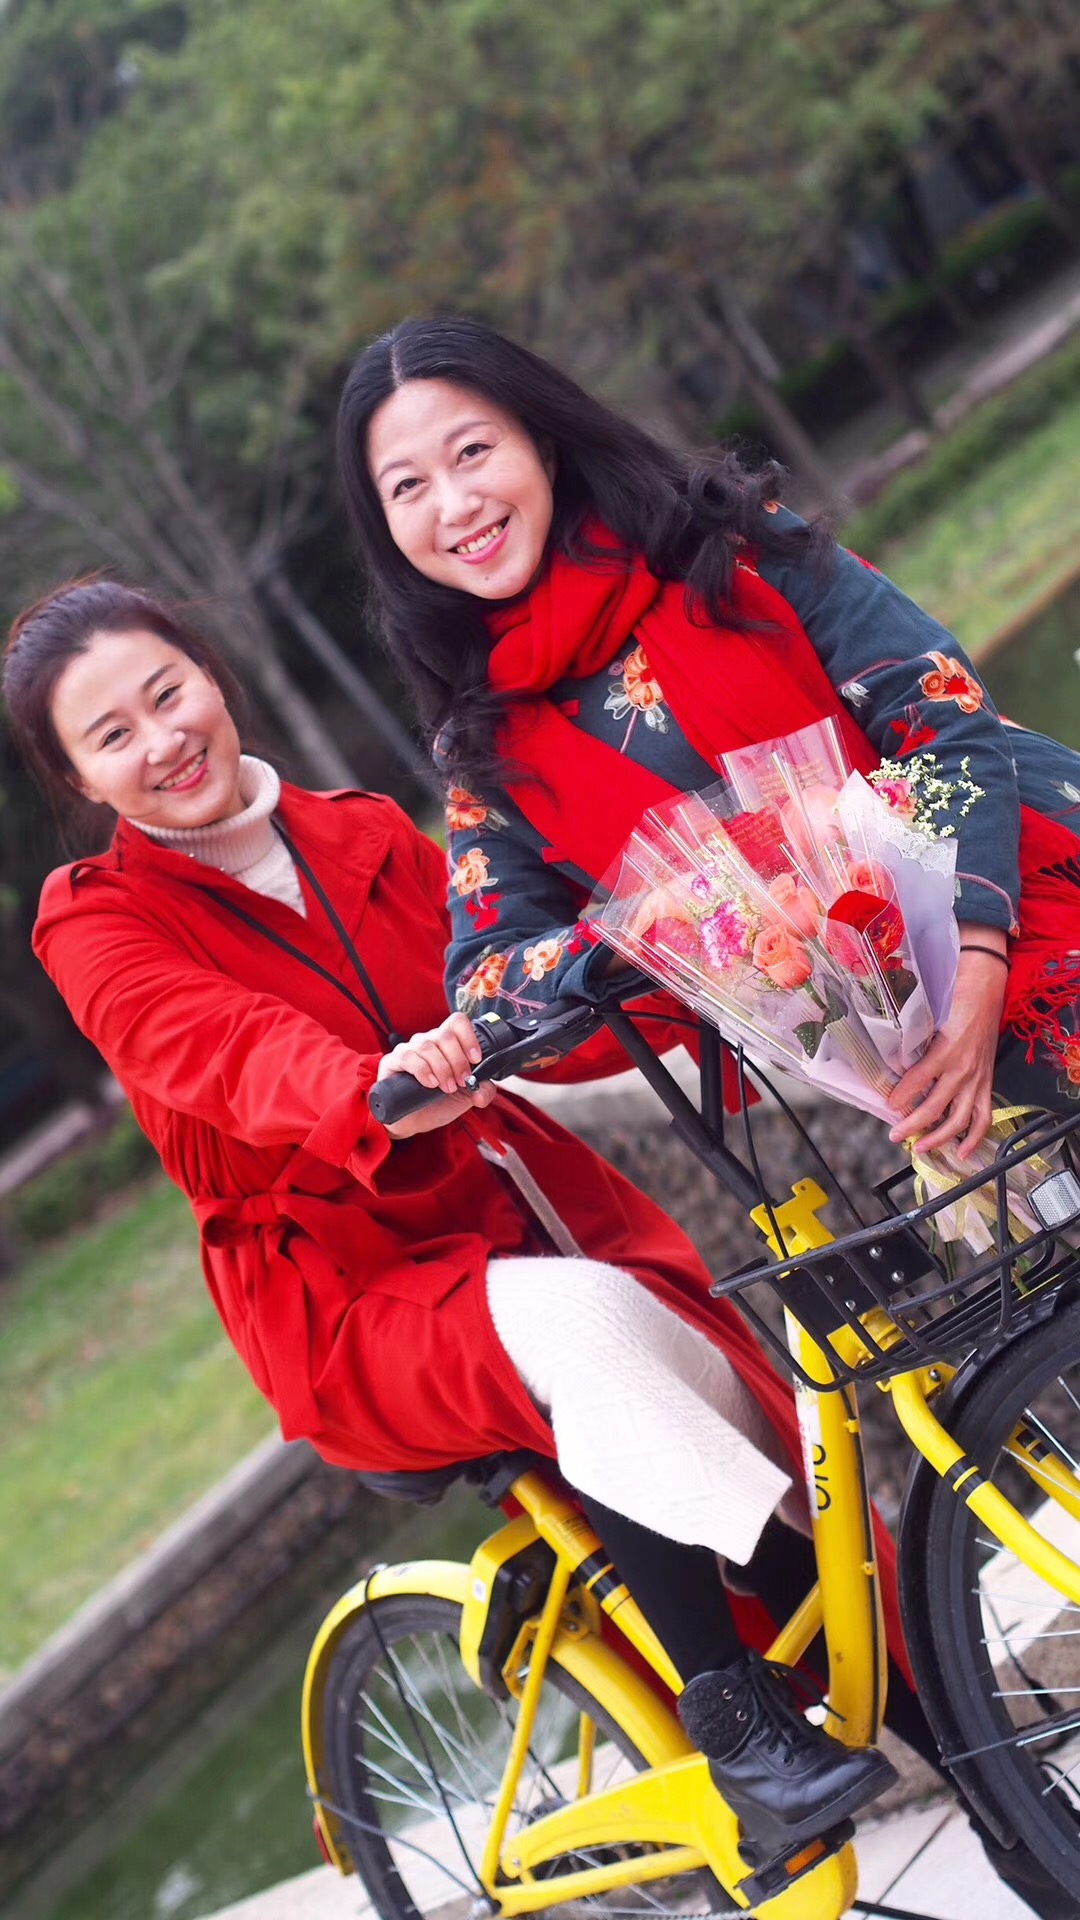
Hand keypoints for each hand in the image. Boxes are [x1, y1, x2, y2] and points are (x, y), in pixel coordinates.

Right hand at [376, 1012, 497, 1138]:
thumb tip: (482, 1090)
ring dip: (442, 1068)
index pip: (457, 1022)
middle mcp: (428, 1042)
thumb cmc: (436, 1104)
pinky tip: (430, 1084)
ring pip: (428, 1046)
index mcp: (446, 1044)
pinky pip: (409, 1057)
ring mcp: (409, 1049)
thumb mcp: (467, 1097)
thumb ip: (483, 1091)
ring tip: (447, 1087)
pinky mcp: (393, 1061)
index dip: (469, 1037)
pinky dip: (423, 1070)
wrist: (414, 1122)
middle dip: (458, 1061)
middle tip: (461, 1081)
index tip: (476, 1059)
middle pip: (446, 1036)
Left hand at [887, 943, 1007, 1158]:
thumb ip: (914, 1050)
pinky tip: (962, 1152)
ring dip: (939, 1138)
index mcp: (944, 1052)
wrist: (985, 1002)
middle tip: (895, 1135)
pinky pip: (983, 1118)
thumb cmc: (953, 1011)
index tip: (888, 1106)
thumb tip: (893, 1072)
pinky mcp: (987, 1086)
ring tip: (921, 1148)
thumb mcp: (928, 1026)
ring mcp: (977, 1081)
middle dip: (912, 1125)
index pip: (918, 1080)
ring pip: (958, 1120)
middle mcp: (961, 1070)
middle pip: (934, 1107)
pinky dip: (974, 1138)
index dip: (901, 1096)